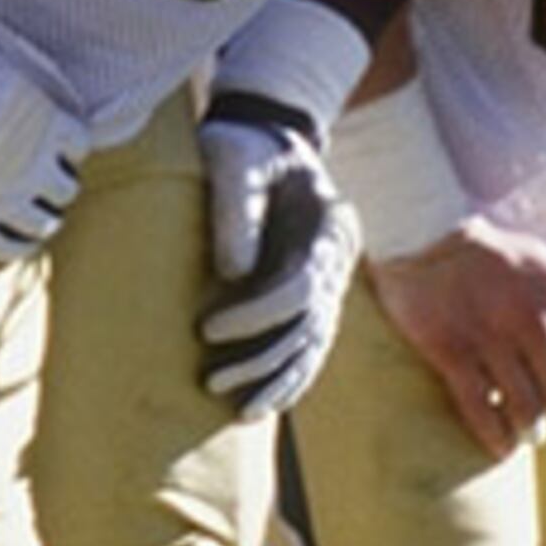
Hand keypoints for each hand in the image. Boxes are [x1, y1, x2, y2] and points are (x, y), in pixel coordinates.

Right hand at [0, 23, 83, 257]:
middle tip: (37, 178)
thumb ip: (26, 69)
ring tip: (26, 210)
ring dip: (39, 215)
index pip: (78, 145)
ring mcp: (1, 194)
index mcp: (41, 117)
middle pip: (65, 187)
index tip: (51, 145)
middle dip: (53, 181)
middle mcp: (30, 160)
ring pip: (44, 222)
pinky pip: (7, 246)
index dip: (65, 144)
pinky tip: (10, 234)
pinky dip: (15, 243)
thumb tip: (47, 84)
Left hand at [197, 92, 359, 416]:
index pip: (301, 286)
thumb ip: (235, 209)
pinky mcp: (310, 293)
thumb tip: (233, 275)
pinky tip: (262, 403)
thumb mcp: (232, 159)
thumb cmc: (242, 145)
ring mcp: (329, 279)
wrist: (261, 138)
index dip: (256, 315)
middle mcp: (337, 258)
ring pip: (313, 345)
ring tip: (237, 408)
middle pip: (310, 326)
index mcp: (332, 223)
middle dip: (262, 360)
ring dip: (277, 380)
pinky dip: (289, 377)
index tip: (207, 329)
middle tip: (211, 380)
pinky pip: (308, 344)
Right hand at [367, 222, 545, 458]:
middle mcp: (529, 318)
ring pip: (526, 408)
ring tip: (519, 426)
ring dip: (525, 423)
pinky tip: (500, 447)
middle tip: (535, 396)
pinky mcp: (452, 352)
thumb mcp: (543, 261)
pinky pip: (481, 410)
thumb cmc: (489, 254)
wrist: (423, 237)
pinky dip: (495, 437)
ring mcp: (489, 338)